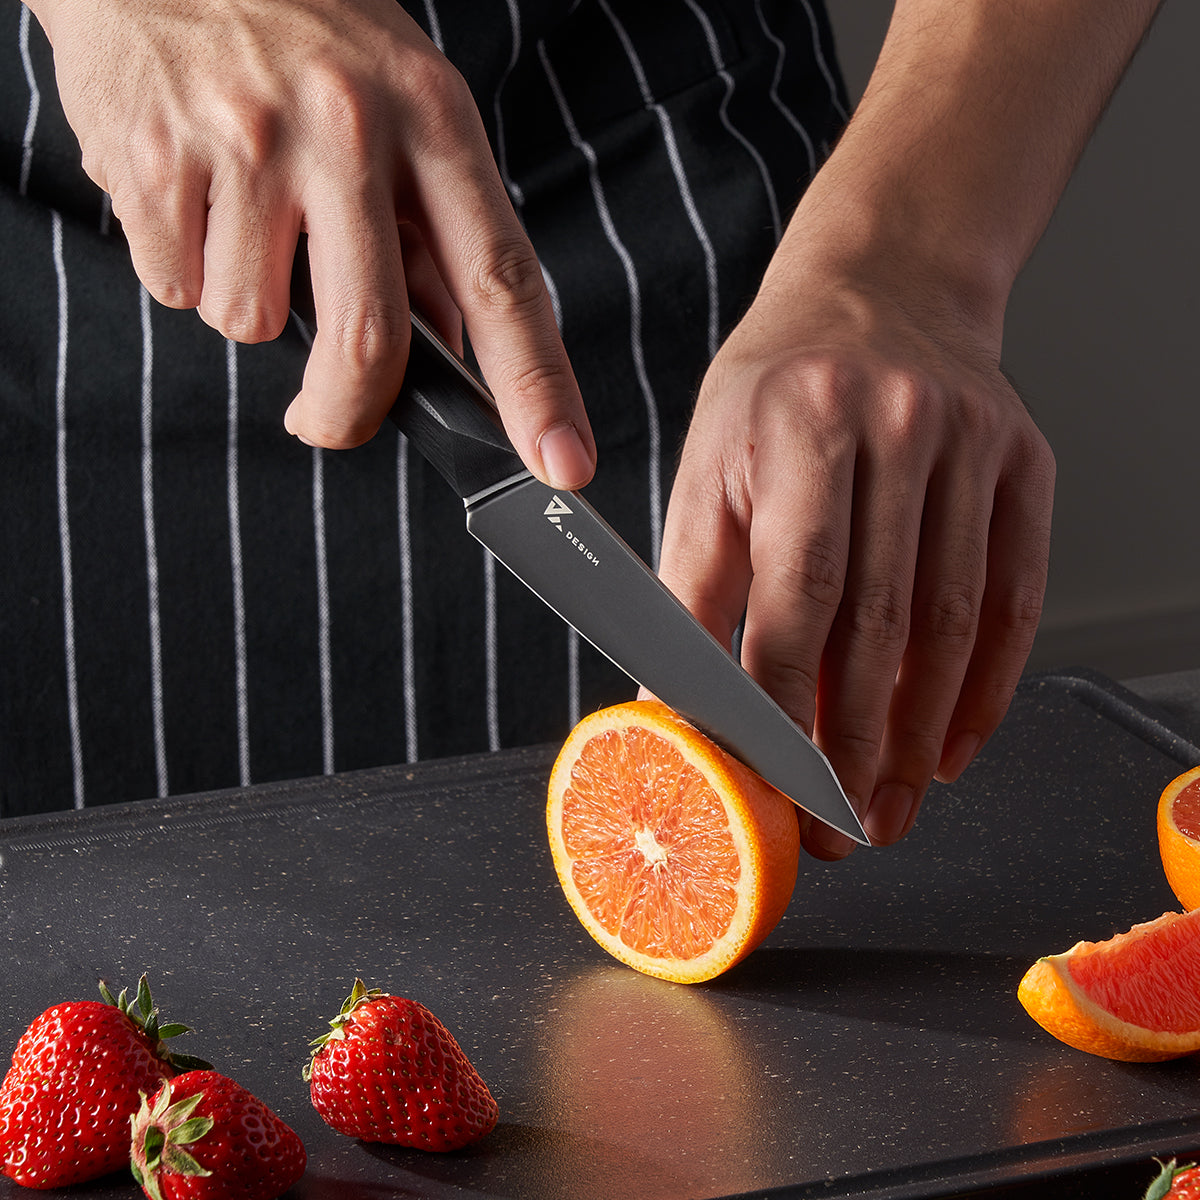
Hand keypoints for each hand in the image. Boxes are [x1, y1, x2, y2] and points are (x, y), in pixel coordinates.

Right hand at [27, 0, 594, 486]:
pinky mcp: (153, 154)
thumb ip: (432, 231)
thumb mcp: (401, 104)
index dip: (538, 386)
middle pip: (370, 341)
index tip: (563, 463)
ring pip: (251, 321)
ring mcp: (246, 139)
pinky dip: (183, 268)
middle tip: (328, 418)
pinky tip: (192, 199)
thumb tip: (449, 346)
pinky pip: (175, 285)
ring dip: (249, 304)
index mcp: (432, 119)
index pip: (503, 280)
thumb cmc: (303, 33)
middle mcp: (347, 127)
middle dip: (346, 412)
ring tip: (243, 221)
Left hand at [657, 259, 1054, 859]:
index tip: (772, 788)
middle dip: (854, 745)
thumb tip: (671, 707)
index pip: (792, 596)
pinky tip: (954, 744)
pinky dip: (988, 685)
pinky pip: (1016, 594)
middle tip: (837, 829)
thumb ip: (690, 587)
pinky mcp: (1025, 462)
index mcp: (799, 424)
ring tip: (891, 807)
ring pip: (954, 621)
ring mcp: (972, 442)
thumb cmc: (777, 389)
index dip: (781, 706)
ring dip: (921, 734)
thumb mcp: (709, 465)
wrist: (879, 289)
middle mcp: (896, 425)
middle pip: (881, 622)